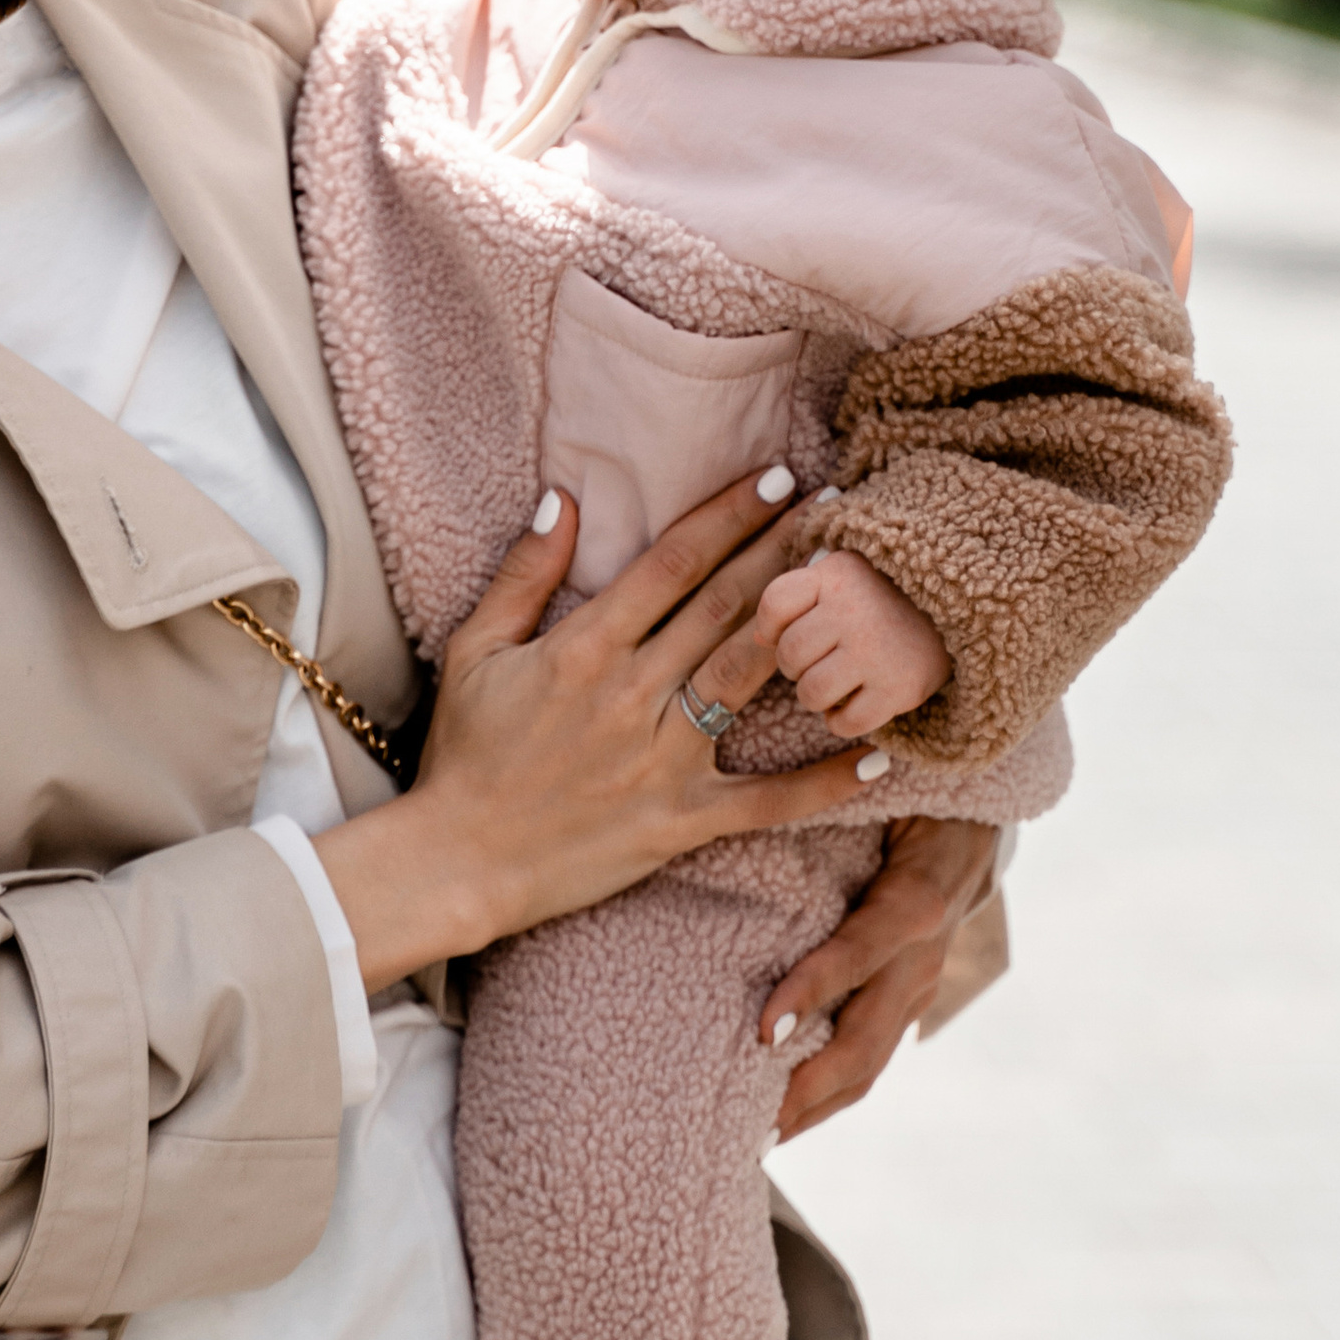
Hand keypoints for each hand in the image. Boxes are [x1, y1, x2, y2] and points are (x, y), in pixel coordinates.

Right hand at [320, 474, 881, 991]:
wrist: (456, 862)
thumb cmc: (463, 754)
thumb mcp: (474, 650)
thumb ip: (523, 574)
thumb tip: (559, 498)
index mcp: (585, 647)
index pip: (673, 563)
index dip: (728, 514)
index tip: (775, 477)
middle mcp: (632, 693)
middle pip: (725, 605)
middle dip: (784, 549)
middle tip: (841, 507)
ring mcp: (662, 759)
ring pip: (749, 678)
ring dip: (807, 627)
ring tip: (858, 589)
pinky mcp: (681, 821)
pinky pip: (767, 801)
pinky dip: (826, 782)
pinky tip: (883, 755)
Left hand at [748, 548, 947, 736]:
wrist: (965, 609)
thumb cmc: (890, 594)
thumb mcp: (846, 575)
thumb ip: (799, 595)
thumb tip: (757, 638)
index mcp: (836, 574)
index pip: (774, 604)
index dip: (772, 627)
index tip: (788, 632)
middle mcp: (853, 610)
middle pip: (789, 654)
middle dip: (796, 667)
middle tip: (820, 661)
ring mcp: (876, 651)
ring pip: (810, 693)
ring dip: (816, 697)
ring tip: (837, 684)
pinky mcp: (899, 688)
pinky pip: (845, 722)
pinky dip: (841, 722)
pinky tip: (854, 704)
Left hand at [760, 816, 999, 1138]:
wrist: (975, 812)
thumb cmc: (907, 792)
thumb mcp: (878, 792)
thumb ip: (827, 805)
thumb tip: (749, 808)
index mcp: (915, 898)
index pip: (859, 952)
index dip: (813, 993)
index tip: (762, 1032)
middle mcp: (924, 953)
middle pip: (867, 1036)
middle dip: (807, 1087)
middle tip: (750, 1125)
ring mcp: (922, 983)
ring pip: (871, 1062)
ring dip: (815, 1105)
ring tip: (759, 1139)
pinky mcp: (914, 997)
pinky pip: (873, 1055)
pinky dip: (830, 1091)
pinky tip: (788, 1112)